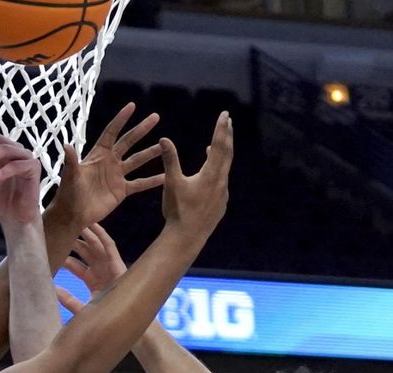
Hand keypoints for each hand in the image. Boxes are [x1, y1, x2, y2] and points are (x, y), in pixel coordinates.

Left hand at [54, 102, 163, 227]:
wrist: (73, 214)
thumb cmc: (68, 193)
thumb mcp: (70, 176)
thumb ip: (71, 161)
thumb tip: (66, 145)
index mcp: (97, 155)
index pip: (111, 133)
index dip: (121, 119)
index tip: (132, 106)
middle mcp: (109, 162)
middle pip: (128, 141)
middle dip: (141, 129)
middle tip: (155, 117)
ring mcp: (116, 175)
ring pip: (137, 161)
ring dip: (151, 153)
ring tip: (165, 146)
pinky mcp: (121, 191)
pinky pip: (139, 184)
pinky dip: (152, 181)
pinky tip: (166, 177)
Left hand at [58, 224, 127, 313]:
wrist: (126, 322)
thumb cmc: (106, 317)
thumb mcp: (82, 308)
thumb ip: (68, 300)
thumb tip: (53, 290)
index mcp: (91, 281)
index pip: (74, 265)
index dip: (63, 257)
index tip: (49, 249)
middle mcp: (100, 271)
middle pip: (83, 252)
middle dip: (72, 240)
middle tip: (58, 229)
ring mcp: (109, 266)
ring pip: (95, 245)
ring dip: (86, 233)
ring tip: (75, 219)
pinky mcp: (117, 263)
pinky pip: (109, 246)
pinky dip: (102, 235)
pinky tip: (93, 225)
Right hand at [160, 111, 232, 240]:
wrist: (186, 238)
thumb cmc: (178, 210)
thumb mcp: (172, 182)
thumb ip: (170, 160)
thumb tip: (164, 138)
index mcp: (211, 175)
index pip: (219, 145)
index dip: (221, 128)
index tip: (224, 114)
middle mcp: (221, 182)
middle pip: (227, 154)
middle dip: (227, 136)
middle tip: (228, 121)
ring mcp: (222, 194)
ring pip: (225, 168)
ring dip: (222, 154)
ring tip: (216, 144)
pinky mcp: (220, 204)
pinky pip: (222, 182)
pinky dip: (218, 171)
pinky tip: (211, 174)